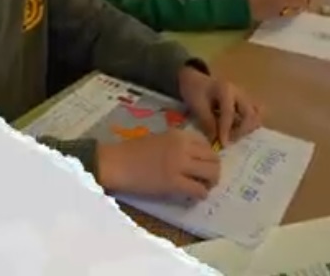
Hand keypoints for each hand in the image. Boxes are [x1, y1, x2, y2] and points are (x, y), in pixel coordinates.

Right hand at [97, 129, 220, 199]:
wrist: (115, 163)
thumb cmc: (131, 151)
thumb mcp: (158, 139)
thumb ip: (177, 144)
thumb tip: (193, 157)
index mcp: (179, 135)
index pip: (206, 144)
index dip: (208, 156)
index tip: (203, 164)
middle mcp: (183, 147)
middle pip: (213, 159)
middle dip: (214, 170)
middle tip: (207, 179)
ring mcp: (180, 165)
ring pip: (211, 173)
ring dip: (211, 182)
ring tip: (203, 187)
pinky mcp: (174, 183)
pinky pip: (199, 190)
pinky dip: (201, 194)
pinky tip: (195, 196)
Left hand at [178, 67, 262, 146]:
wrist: (195, 79)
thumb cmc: (195, 91)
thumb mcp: (197, 106)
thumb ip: (207, 122)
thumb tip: (215, 140)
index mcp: (225, 90)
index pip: (229, 113)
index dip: (226, 130)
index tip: (222, 143)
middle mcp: (239, 92)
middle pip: (249, 114)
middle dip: (241, 130)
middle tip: (229, 140)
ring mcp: (244, 97)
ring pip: (256, 114)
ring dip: (247, 127)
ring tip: (234, 136)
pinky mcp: (244, 102)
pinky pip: (254, 113)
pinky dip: (249, 124)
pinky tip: (239, 131)